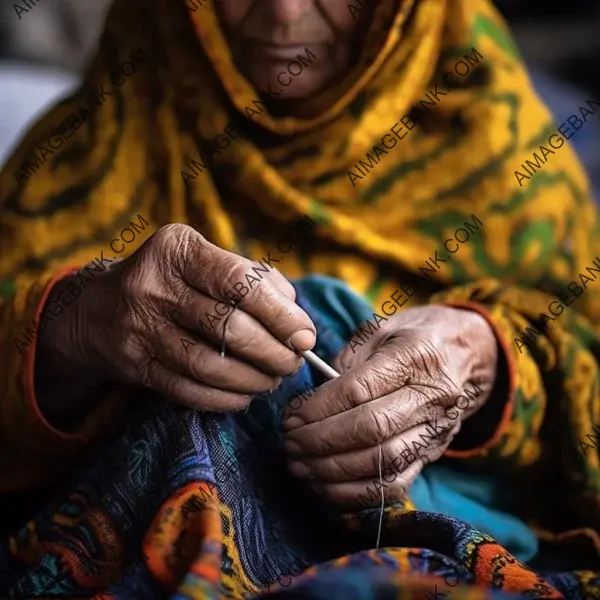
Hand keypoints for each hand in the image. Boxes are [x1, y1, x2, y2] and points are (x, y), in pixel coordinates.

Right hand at [36, 224, 315, 419]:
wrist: (98, 308)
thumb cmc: (173, 281)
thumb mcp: (204, 259)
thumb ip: (253, 278)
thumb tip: (296, 316)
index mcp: (177, 249)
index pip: (239, 282)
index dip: (280, 314)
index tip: (305, 336)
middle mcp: (152, 286)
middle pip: (228, 327)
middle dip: (273, 352)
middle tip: (293, 362)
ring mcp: (138, 328)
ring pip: (209, 365)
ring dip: (253, 379)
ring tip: (273, 379)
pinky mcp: (132, 365)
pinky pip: (187, 390)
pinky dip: (225, 398)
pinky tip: (244, 395)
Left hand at [282, 305, 497, 508]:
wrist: (466, 352)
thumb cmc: (412, 336)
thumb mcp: (380, 330)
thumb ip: (347, 363)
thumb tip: (311, 403)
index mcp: (416, 356)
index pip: (359, 391)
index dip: (318, 408)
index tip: (290, 416)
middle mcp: (433, 397)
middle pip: (371, 430)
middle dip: (320, 441)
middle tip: (289, 443)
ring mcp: (437, 430)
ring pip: (383, 463)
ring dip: (333, 471)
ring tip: (300, 466)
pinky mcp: (433, 454)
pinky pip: (396, 486)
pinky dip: (356, 493)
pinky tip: (326, 485)